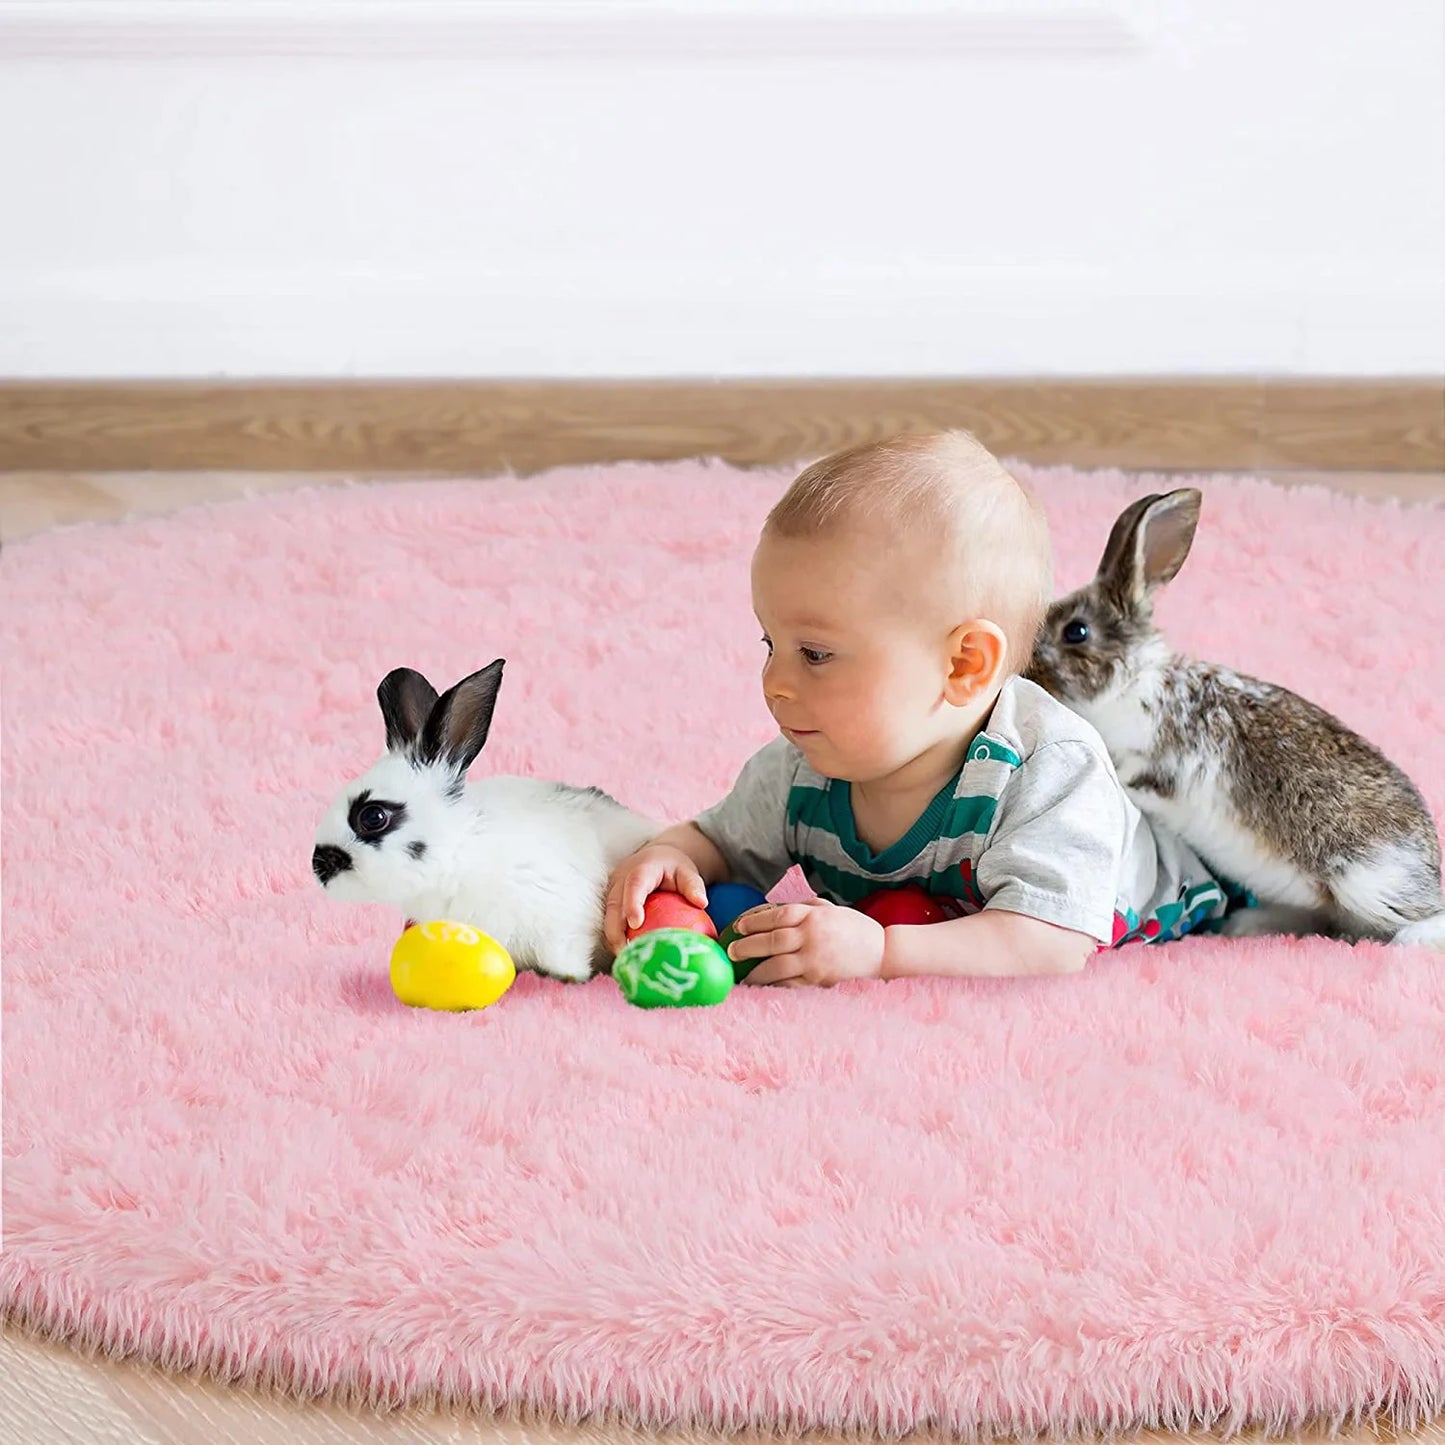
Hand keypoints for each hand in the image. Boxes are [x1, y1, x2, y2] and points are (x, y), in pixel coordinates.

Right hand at [603, 844, 708, 954]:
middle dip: (616, 933)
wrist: (654, 859)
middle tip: (628, 955)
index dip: (632, 904)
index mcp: (640, 870)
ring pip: (608, 919)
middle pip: (613, 907)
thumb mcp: (686, 871)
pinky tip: (628, 957)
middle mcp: (621, 881)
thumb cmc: (672, 868)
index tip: (636, 923)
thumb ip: (693, 885)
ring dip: (614, 941)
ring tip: (627, 961)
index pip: (634, 886)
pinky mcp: (610, 904)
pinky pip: (610, 924)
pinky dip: (616, 940)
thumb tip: (702, 903)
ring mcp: (612, 893)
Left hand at [726, 898, 884, 986]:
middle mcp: (813, 937)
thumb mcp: (829, 909)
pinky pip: (791, 984)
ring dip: (755, 972)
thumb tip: (771, 911)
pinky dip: (774, 985)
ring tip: (741, 975)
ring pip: (777, 966)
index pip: (777, 916)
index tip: (738, 926)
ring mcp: (816, 961)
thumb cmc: (853, 928)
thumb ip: (804, 908)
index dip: (754, 921)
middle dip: (747, 947)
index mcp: (814, 915)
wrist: (881, 952)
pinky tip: (762, 987)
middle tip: (731, 951)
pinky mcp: (819, 981)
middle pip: (772, 941)